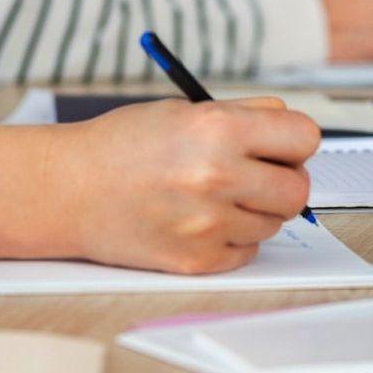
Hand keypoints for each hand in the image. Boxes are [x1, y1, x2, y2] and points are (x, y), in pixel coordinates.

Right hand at [58, 97, 318, 274]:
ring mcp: (208, 224)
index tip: (280, 147)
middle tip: (256, 176)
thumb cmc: (123, 145)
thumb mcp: (185, 111)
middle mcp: (218, 176)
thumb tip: (295, 133)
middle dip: (283, 181)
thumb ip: (246, 116)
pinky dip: (232, 238)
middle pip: (298, 189)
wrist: (67, 190)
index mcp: (219, 128)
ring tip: (213, 196)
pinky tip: (199, 220)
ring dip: (254, 210)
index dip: (294, 142)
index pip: (305, 137)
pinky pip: (246, 252)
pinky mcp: (197, 261)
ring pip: (273, 223)